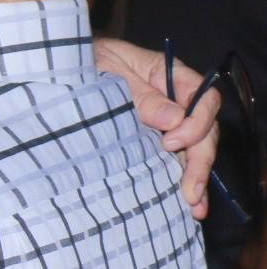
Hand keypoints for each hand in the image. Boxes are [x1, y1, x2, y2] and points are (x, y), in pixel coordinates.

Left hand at [93, 38, 219, 219]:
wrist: (64, 65)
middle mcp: (175, 99)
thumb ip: (141, 96)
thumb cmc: (88, 60)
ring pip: (193, 148)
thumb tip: (175, 120)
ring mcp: (166, 120)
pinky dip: (180, 179)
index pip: (204, 99)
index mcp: (170, 75)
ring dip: (196, 177)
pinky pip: (174, 157)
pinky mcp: (152, 137)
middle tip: (189, 191)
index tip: (170, 143)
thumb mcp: (110, 71)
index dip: (195, 124)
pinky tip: (187, 204)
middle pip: (204, 130)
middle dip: (199, 161)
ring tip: (195, 207)